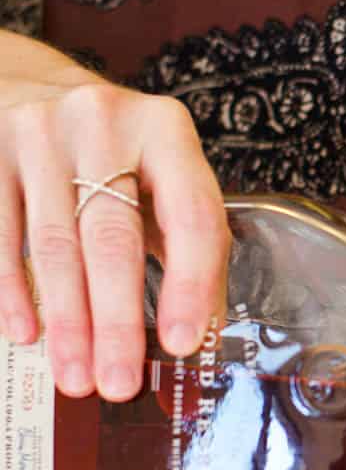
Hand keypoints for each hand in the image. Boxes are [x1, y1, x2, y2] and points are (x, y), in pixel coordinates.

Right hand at [0, 33, 228, 401]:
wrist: (34, 86)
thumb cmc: (115, 150)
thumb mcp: (163, 175)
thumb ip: (186, 242)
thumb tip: (201, 332)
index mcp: (166, 130)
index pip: (190, 215)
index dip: (191, 284)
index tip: (181, 344)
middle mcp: (104, 123)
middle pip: (113, 237)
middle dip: (116, 321)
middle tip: (118, 383)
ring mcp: (41, 135)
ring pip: (55, 244)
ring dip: (66, 320)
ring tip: (76, 376)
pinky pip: (1, 232)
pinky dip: (12, 288)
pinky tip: (24, 332)